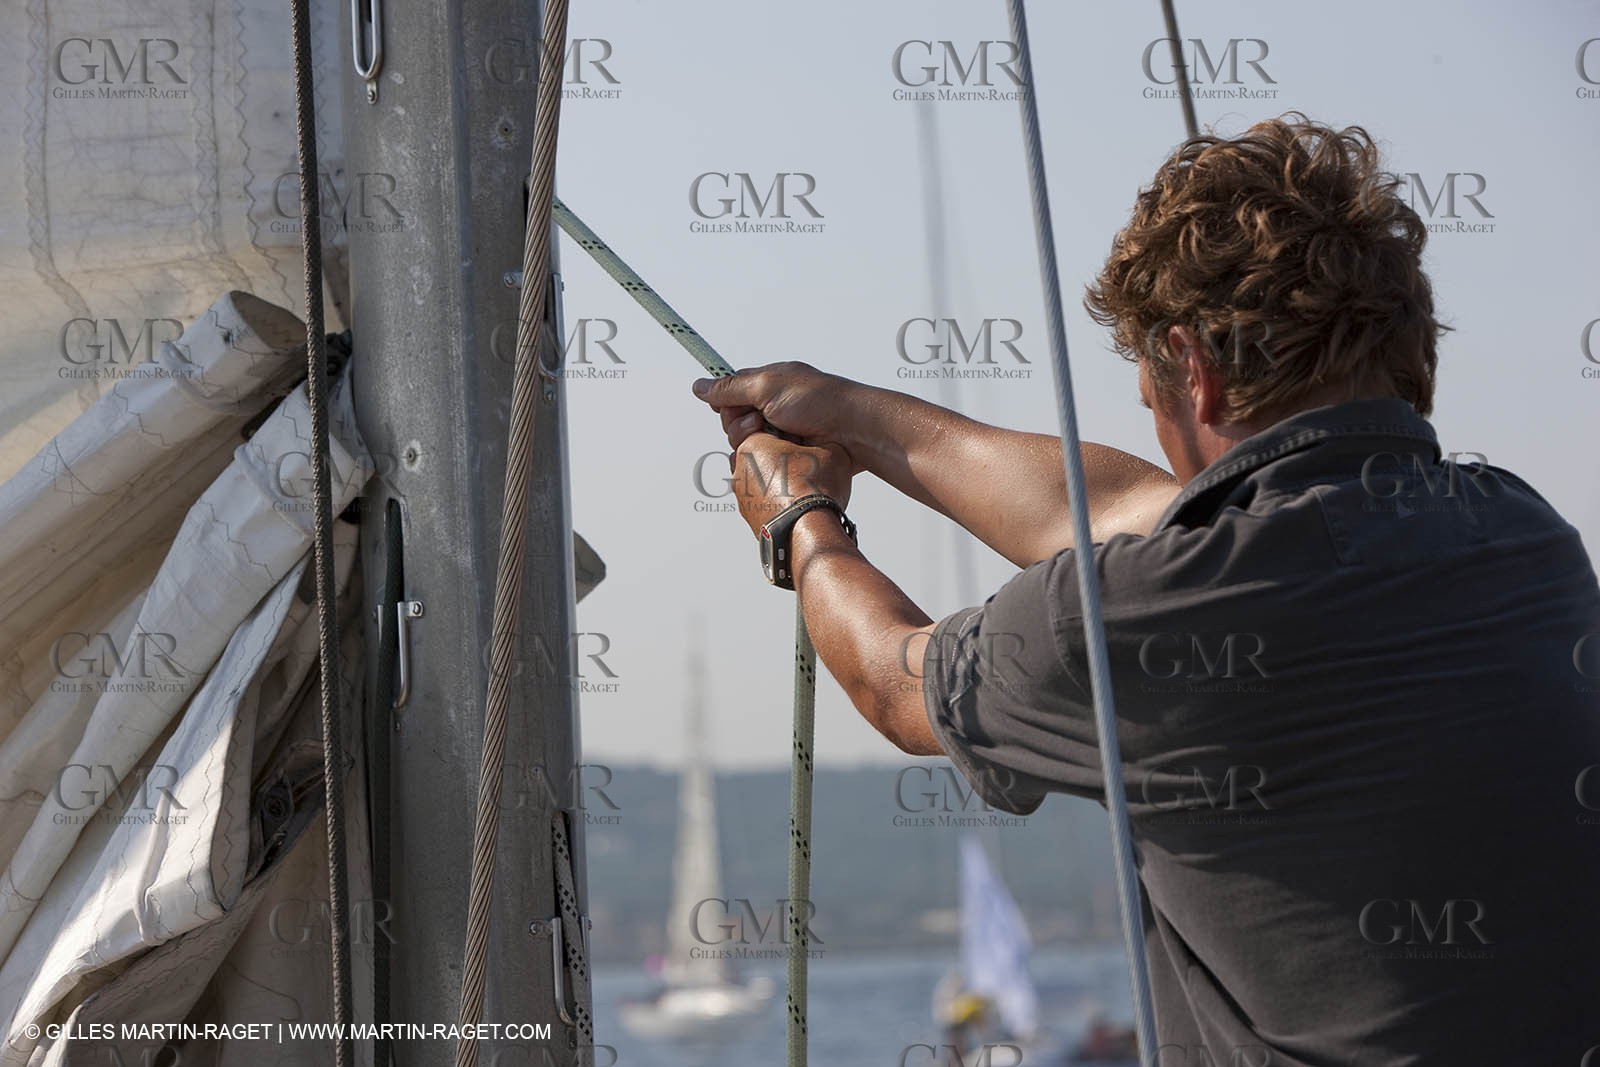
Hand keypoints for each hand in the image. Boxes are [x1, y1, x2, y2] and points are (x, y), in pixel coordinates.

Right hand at [692, 362, 865, 472]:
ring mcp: (783, 434)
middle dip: (741, 426)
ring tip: (778, 439)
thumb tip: (699, 386)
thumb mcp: (768, 386)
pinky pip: (764, 463)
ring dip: (756, 443)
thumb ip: (731, 388)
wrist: (854, 432)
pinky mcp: (791, 456)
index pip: (731, 395)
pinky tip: (777, 458)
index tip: (730, 410)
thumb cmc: (818, 401)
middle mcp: (774, 409)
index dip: (727, 405)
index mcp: (769, 385)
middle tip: (762, 422)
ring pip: (747, 446)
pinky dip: (766, 461)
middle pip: (735, 424)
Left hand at [731, 432, 852, 539]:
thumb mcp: (830, 450)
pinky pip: (763, 505)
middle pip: (759, 456)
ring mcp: (743, 498)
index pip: (764, 430)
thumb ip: (823, 441)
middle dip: (777, 459)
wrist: (807, 533)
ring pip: (759, 483)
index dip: (787, 437)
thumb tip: (830, 446)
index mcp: (752, 445)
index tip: (803, 444)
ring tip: (803, 490)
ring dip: (776, 484)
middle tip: (804, 466)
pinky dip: (777, 505)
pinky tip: (798, 507)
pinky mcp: (750, 520)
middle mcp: (740, 471)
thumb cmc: (813, 489)